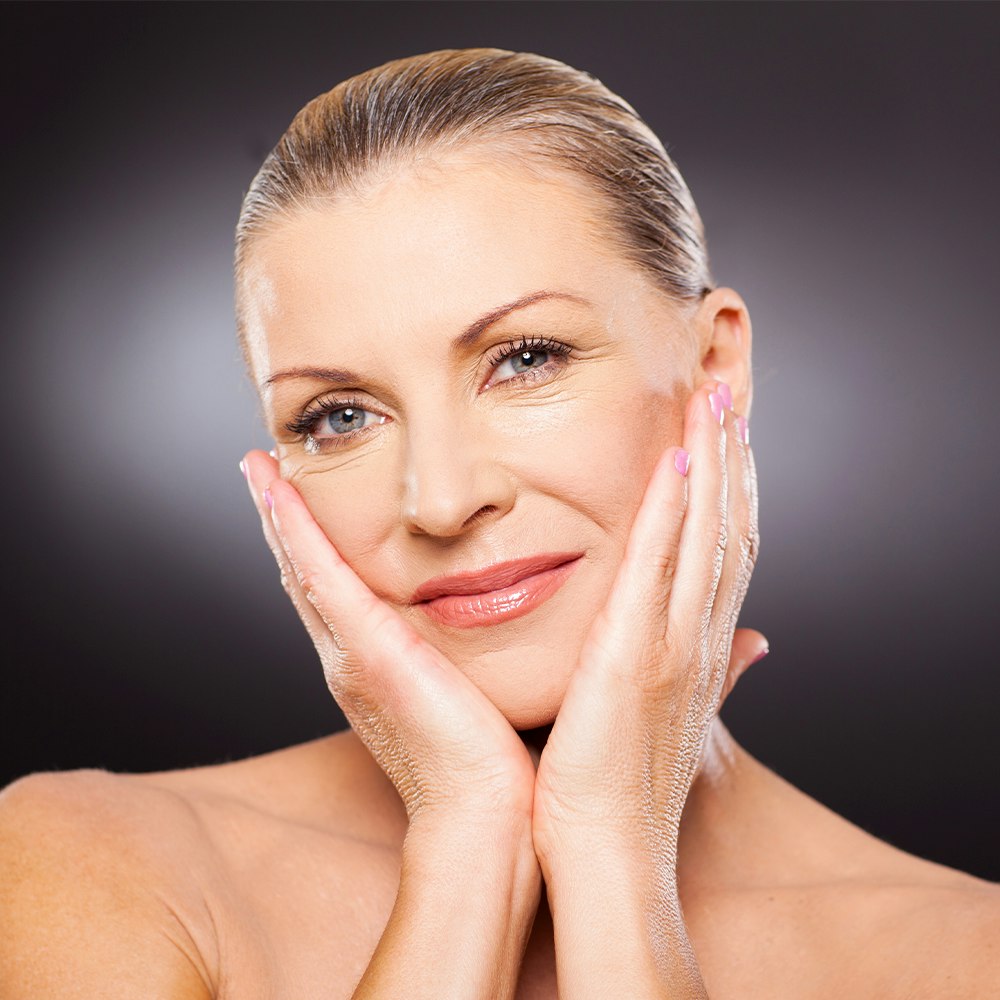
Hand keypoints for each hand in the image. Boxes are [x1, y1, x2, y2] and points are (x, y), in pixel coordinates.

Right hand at [239, 450, 537, 836]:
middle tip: (264, 471)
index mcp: (377, 666)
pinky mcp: (364, 651)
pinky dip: (295, 532)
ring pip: (303, 569)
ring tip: (259, 468)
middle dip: (285, 524)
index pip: (338, 592)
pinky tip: (277, 489)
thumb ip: (467, 658)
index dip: (315, 546)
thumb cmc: (490, 761)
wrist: (486, 811)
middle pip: (307, 576)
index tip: (304, 500)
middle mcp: (350, 658)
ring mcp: (349, 654)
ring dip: (279, 517)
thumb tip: (497, 620)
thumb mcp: (473, 692)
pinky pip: (320, 577)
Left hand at [531, 379, 760, 871]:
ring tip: (710, 402)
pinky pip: (659, 568)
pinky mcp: (635, 656)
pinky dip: (672, 512)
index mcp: (702, 649)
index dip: (736, 491)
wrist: (605, 850)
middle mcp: (699, 638)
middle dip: (732, 459)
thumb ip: (715, 670)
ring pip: (706, 535)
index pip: (728, 552)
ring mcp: (673, 644)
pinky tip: (673, 461)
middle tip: (727, 395)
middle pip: (728, 530)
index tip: (732, 439)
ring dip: (712, 464)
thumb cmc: (623, 785)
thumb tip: (756, 645)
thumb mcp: (673, 716)